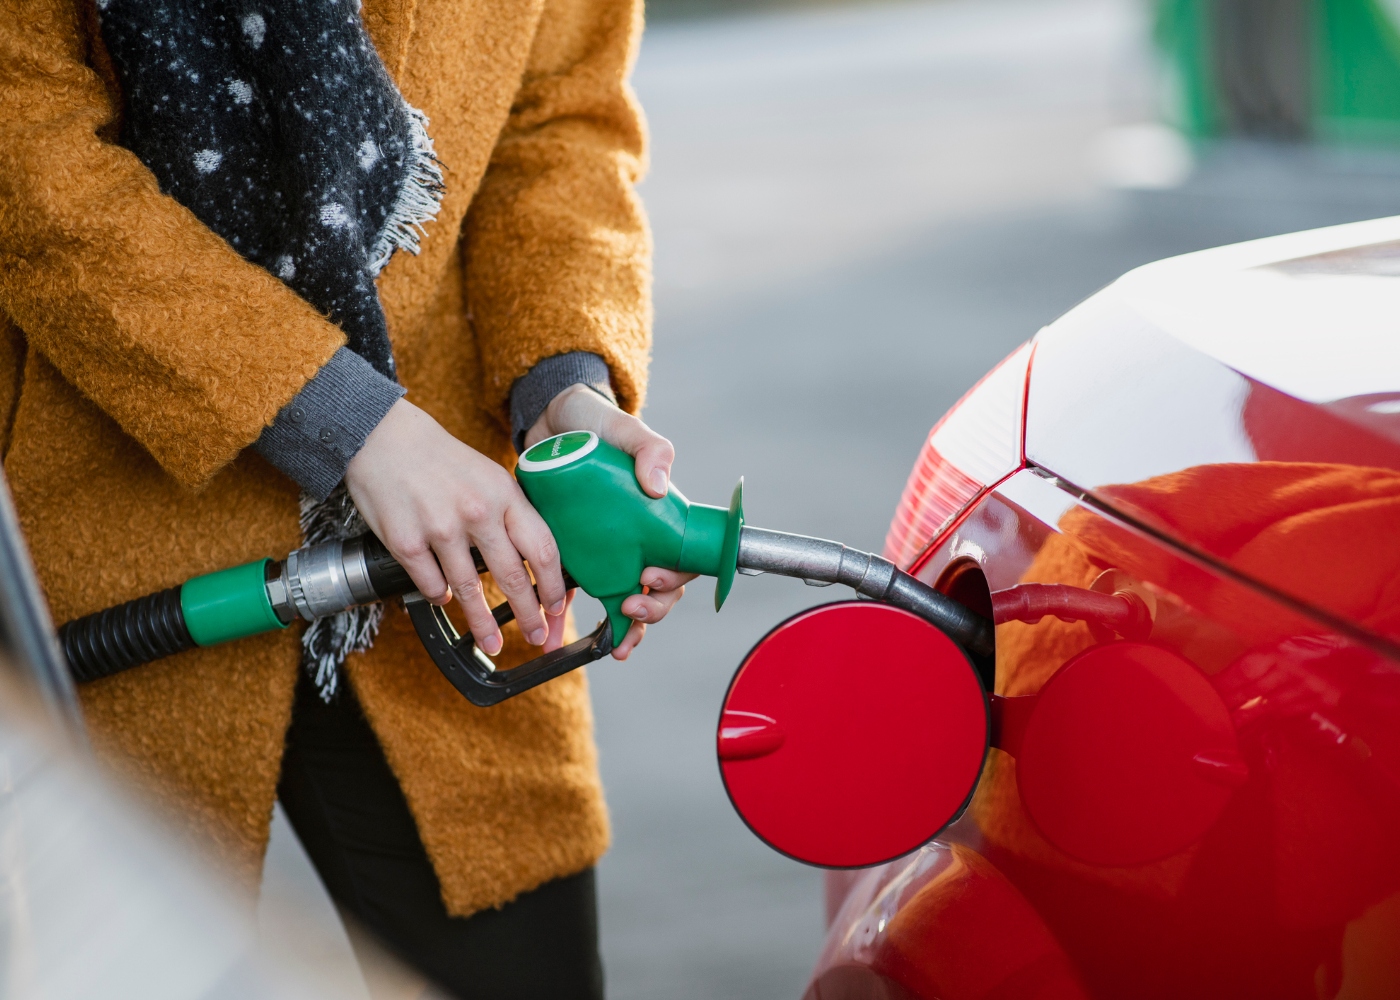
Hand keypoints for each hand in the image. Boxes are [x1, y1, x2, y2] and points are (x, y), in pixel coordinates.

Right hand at [345, 398, 565, 656]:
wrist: (382, 437)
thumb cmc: (439, 458)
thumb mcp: (488, 475)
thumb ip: (510, 512)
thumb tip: (532, 557)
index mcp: (504, 494)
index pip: (542, 549)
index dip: (554, 585)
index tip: (558, 607)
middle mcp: (477, 512)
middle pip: (513, 577)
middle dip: (529, 615)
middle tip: (537, 637)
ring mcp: (440, 529)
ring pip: (469, 591)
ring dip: (483, 624)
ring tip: (493, 643)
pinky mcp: (406, 542)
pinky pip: (431, 585)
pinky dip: (440, 596)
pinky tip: (445, 599)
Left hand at [525, 384, 694, 658]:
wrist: (549, 420)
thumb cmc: (594, 421)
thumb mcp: (623, 427)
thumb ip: (649, 448)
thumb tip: (659, 485)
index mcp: (658, 516)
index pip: (681, 559)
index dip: (674, 579)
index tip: (652, 578)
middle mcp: (636, 538)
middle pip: (658, 589)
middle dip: (651, 609)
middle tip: (630, 605)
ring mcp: (606, 548)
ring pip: (625, 598)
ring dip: (625, 626)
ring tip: (614, 640)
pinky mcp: (572, 552)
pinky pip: (576, 592)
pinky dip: (570, 619)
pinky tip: (561, 634)